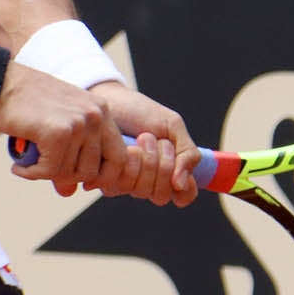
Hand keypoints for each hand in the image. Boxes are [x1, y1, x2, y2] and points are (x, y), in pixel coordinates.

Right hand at [0, 63, 127, 196]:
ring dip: (47, 174)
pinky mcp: (58, 132)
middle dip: (69, 178)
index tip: (82, 183)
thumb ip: (70, 155)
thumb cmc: (23, 103)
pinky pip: (50, 171)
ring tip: (29, 162)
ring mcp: (78, 123)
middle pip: (94, 171)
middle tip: (45, 170)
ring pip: (71, 173)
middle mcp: (95, 115)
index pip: (119, 157)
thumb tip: (71, 192)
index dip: (102, 177)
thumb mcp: (56, 125)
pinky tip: (19, 165)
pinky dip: (31, 173)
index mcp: (101, 111)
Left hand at [86, 82, 199, 206]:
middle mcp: (148, 182)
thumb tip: (181, 185)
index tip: (177, 162)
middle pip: (162, 195)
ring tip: (139, 137)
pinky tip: (123, 146)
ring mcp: (127, 183)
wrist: (108, 98)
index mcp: (169, 171)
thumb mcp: (172, 125)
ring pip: (141, 191)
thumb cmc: (140, 111)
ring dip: (144, 160)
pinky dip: (127, 162)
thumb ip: (187, 153)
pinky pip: (120, 185)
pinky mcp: (106, 179)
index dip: (184, 186)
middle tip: (153, 138)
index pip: (184, 196)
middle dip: (162, 164)